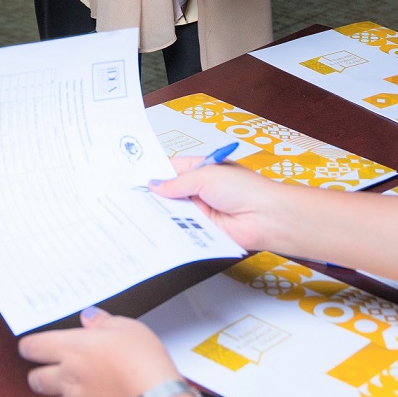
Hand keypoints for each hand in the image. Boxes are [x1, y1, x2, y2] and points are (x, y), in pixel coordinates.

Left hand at [20, 309, 184, 396]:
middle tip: (52, 370)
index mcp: (72, 349)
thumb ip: (102, 322)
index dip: (30, 346)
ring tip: (70, 394)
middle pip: (35, 380)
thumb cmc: (144, 361)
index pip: (33, 347)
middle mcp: (68, 378)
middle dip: (40, 374)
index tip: (31, 347)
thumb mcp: (127, 327)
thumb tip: (89, 317)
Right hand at [148, 157, 303, 252]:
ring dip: (162, 211)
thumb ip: (177, 183)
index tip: (134, 177)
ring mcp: (202, 209)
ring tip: (137, 211)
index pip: (172, 168)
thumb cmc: (245, 189)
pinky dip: (172, 227)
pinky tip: (155, 227)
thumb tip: (155, 185)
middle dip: (155, 194)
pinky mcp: (204, 229)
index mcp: (203, 168)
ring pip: (175, 210)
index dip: (155, 172)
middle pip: (171, 190)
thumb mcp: (206, 176)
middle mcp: (201, 188)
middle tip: (131, 195)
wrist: (266, 218)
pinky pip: (183, 227)